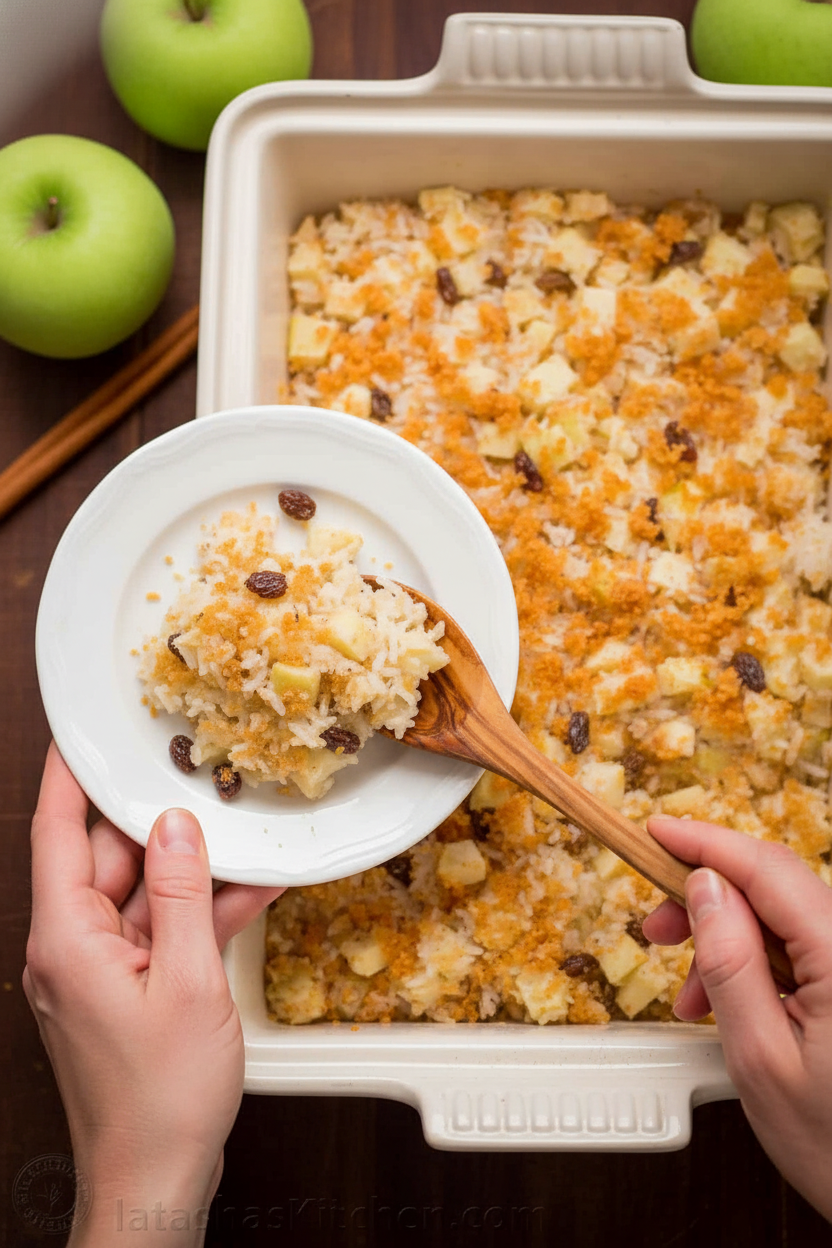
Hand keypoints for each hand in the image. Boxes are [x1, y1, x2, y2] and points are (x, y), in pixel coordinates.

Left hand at [23, 743, 283, 1245]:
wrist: (153, 1178)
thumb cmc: (161, 1099)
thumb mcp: (189, 981)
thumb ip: (182, 894)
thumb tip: (175, 827)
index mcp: (66, 939)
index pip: (56, 832)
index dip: (66, 777)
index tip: (79, 734)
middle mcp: (69, 949)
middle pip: (107, 858)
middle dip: (157, 824)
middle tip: (200, 783)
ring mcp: (94, 971)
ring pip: (139, 895)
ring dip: (190, 875)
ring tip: (244, 842)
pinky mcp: (120, 990)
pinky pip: (155, 932)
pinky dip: (195, 915)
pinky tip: (246, 895)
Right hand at [644, 815, 831, 1223]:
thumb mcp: (760, 1061)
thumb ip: (732, 966)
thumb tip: (704, 890)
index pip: (767, 870)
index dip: (706, 843)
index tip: (655, 831)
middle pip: (773, 886)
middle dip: (706, 896)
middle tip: (654, 928)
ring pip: (781, 917)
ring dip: (725, 939)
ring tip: (688, 994)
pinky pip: (798, 949)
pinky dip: (753, 963)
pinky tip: (724, 1004)